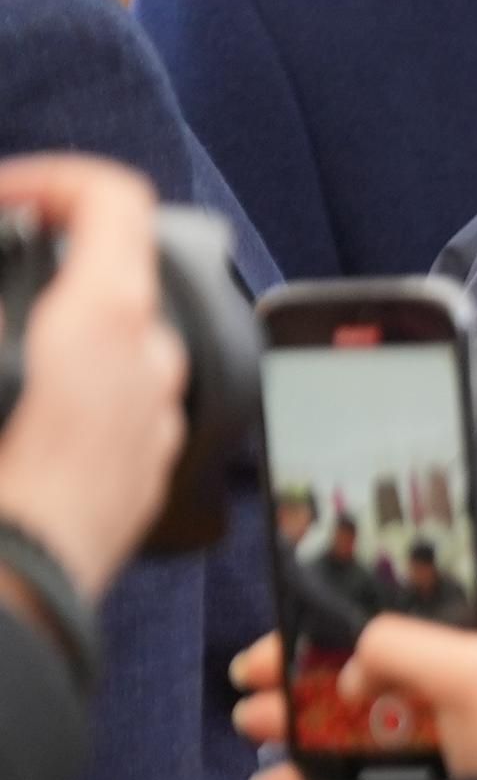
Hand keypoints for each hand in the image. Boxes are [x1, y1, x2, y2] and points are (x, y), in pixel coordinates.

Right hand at [0, 154, 188, 602]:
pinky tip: (18, 415)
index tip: (3, 195)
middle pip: (116, 274)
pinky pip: (115, 406)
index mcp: (108, 323)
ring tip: (5, 352)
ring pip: (118, 345)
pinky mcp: (144, 476)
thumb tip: (15, 316)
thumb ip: (12, 300)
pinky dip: (72, 389)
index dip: (54, 178)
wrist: (11, 601)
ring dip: (59, 331)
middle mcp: (154, 367)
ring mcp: (157, 426)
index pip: (114, 201)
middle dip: (47, 262)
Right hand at [234, 570, 476, 779]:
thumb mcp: (471, 669)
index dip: (369, 589)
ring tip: (254, 724)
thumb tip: (352, 669)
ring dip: (304, 719)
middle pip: (381, 655)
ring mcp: (466, 733)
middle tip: (255, 670)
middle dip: (310, 664)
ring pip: (368, 717)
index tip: (307, 601)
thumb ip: (398, 644)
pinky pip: (375, 778)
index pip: (433, 585)